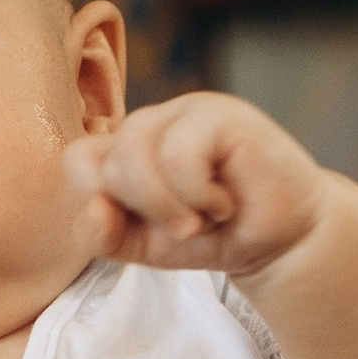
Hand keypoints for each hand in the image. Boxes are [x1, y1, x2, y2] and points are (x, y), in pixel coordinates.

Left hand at [77, 93, 329, 281]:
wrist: (279, 242)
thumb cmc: (214, 235)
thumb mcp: (146, 247)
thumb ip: (106, 235)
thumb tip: (95, 208)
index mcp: (126, 148)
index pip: (78, 161)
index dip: (98, 202)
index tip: (140, 227)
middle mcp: (151, 122)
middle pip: (107, 163)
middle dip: (147, 210)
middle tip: (188, 225)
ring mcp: (185, 111)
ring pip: (136, 153)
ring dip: (171, 205)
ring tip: (206, 215)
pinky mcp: (219, 113)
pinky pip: (179, 153)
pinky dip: (198, 193)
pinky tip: (224, 200)